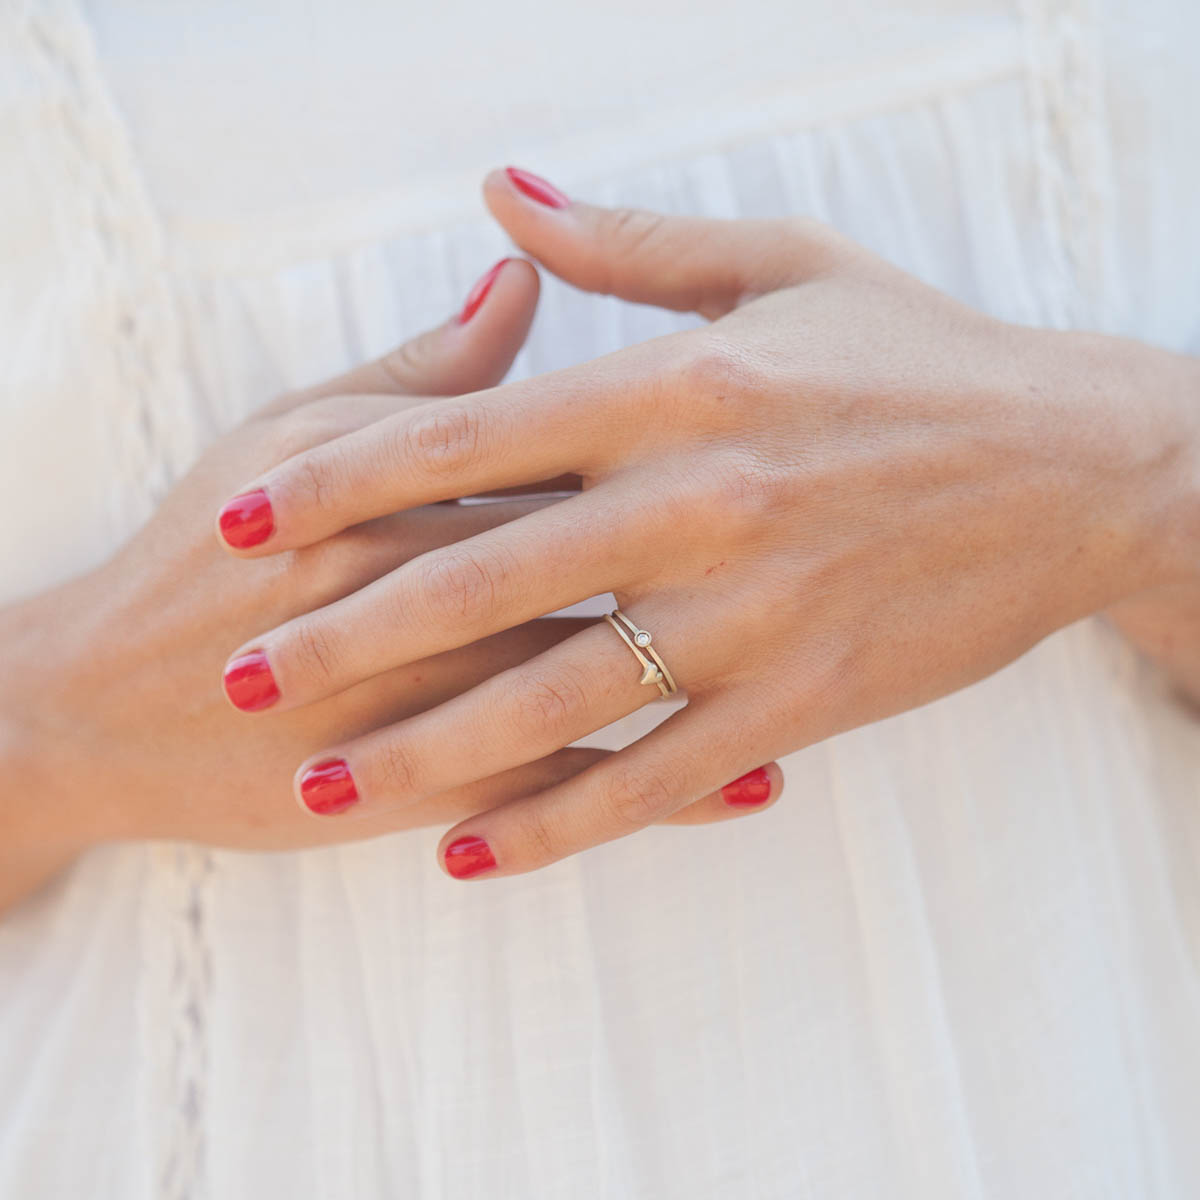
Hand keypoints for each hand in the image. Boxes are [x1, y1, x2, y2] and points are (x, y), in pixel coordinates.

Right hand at [3, 255, 770, 910]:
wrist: (102, 702)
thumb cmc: (200, 553)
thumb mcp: (287, 438)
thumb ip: (414, 371)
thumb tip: (517, 274)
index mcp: (398, 491)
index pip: (549, 449)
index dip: (665, 434)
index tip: (776, 416)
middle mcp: (424, 598)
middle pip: (592, 565)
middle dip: (720, 548)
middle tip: (855, 523)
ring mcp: (429, 707)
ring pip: (605, 686)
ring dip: (724, 676)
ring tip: (841, 653)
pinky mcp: (425, 795)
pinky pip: (572, 797)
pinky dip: (664, 793)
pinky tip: (758, 781)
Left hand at [214, 168, 1199, 880]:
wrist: (1076, 463)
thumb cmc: (923, 359)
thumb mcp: (784, 266)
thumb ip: (626, 247)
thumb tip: (500, 196)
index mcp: (681, 388)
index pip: (472, 434)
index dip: (345, 476)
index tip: (248, 520)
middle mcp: (702, 503)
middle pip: (485, 576)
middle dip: (348, 632)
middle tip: (240, 674)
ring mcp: (753, 616)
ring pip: (557, 697)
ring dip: (427, 748)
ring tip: (324, 785)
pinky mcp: (802, 702)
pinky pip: (659, 776)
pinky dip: (563, 819)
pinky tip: (477, 850)